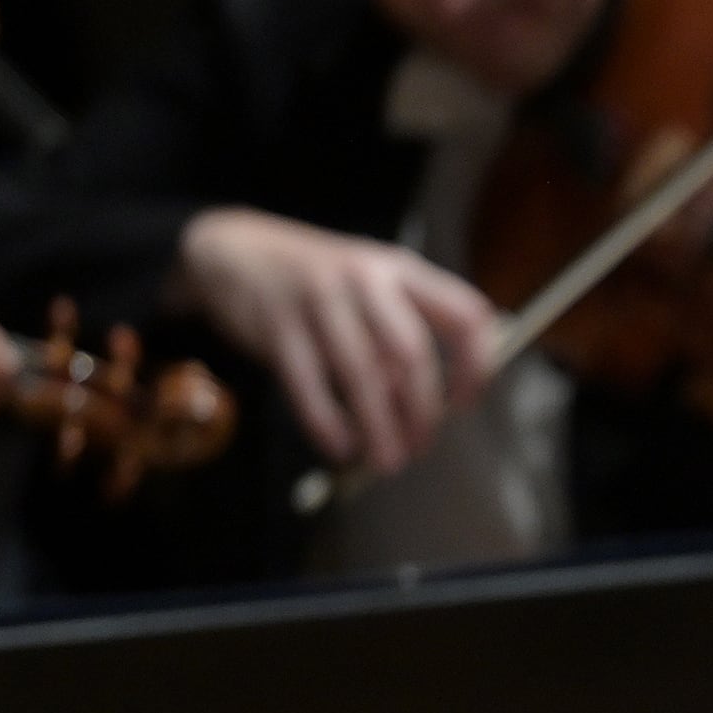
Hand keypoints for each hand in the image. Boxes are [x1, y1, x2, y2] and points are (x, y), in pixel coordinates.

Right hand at [172, 207, 495, 474]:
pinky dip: (327, 423)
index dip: (474, 364)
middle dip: (422, 410)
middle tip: (421, 448)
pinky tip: (340, 448)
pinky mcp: (276, 326)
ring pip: (361, 374)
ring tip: (388, 461)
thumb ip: (405, 329)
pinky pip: (308, 384)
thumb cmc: (321, 281)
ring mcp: (318, 300)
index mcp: (403, 270)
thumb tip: (437, 404)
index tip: (465, 404)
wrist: (237, 251)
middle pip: (410, 353)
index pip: (463, 314)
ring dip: (379, 426)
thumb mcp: (373, 282)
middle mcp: (366, 279)